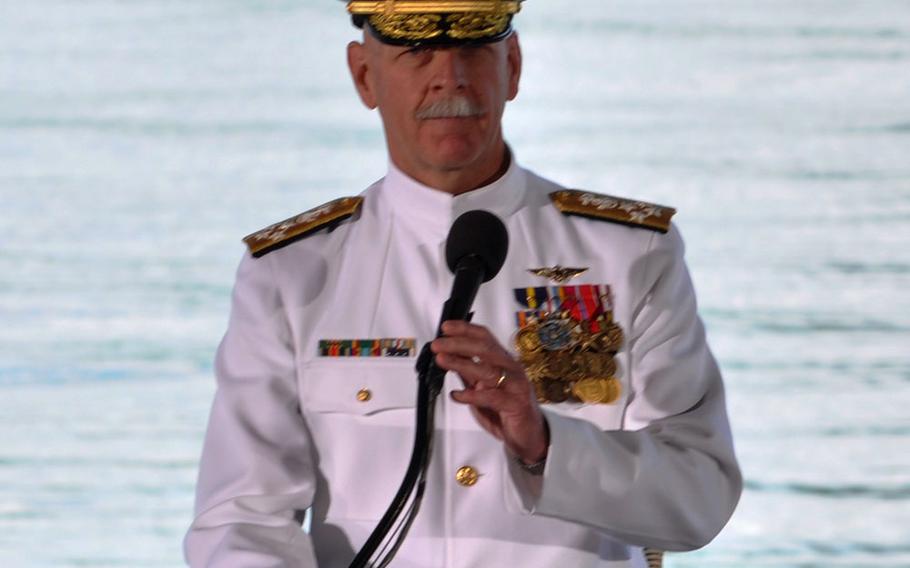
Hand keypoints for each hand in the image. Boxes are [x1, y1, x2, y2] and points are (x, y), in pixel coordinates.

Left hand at [431, 320, 548, 464]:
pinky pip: (492, 397)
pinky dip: (472, 395)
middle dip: (459, 343)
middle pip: (485, 348)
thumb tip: (449, 356)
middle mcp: (511, 369)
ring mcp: (515, 385)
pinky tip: (457, 395)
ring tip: (443, 360)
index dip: (465, 330)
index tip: (446, 328)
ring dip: (462, 363)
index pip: (485, 338)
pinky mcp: (516, 404)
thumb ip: (468, 373)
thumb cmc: (506, 410)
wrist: (528, 436)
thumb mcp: (481, 388)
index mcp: (503, 361)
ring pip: (488, 369)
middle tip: (438, 344)